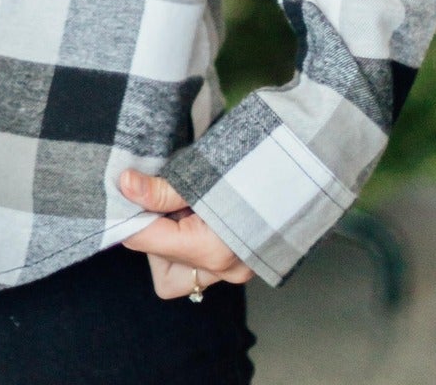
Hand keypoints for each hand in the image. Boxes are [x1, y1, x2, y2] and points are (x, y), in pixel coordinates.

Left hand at [119, 168, 254, 300]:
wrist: (310, 165)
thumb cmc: (258, 164)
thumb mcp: (204, 172)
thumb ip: (162, 189)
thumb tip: (125, 185)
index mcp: (210, 249)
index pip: (146, 242)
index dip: (131, 217)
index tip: (128, 193)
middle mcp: (223, 269)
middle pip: (163, 267)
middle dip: (154, 236)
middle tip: (164, 200)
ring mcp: (237, 269)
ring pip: (183, 271)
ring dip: (174, 242)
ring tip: (187, 204)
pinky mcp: (246, 262)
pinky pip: (205, 265)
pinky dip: (194, 242)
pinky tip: (204, 211)